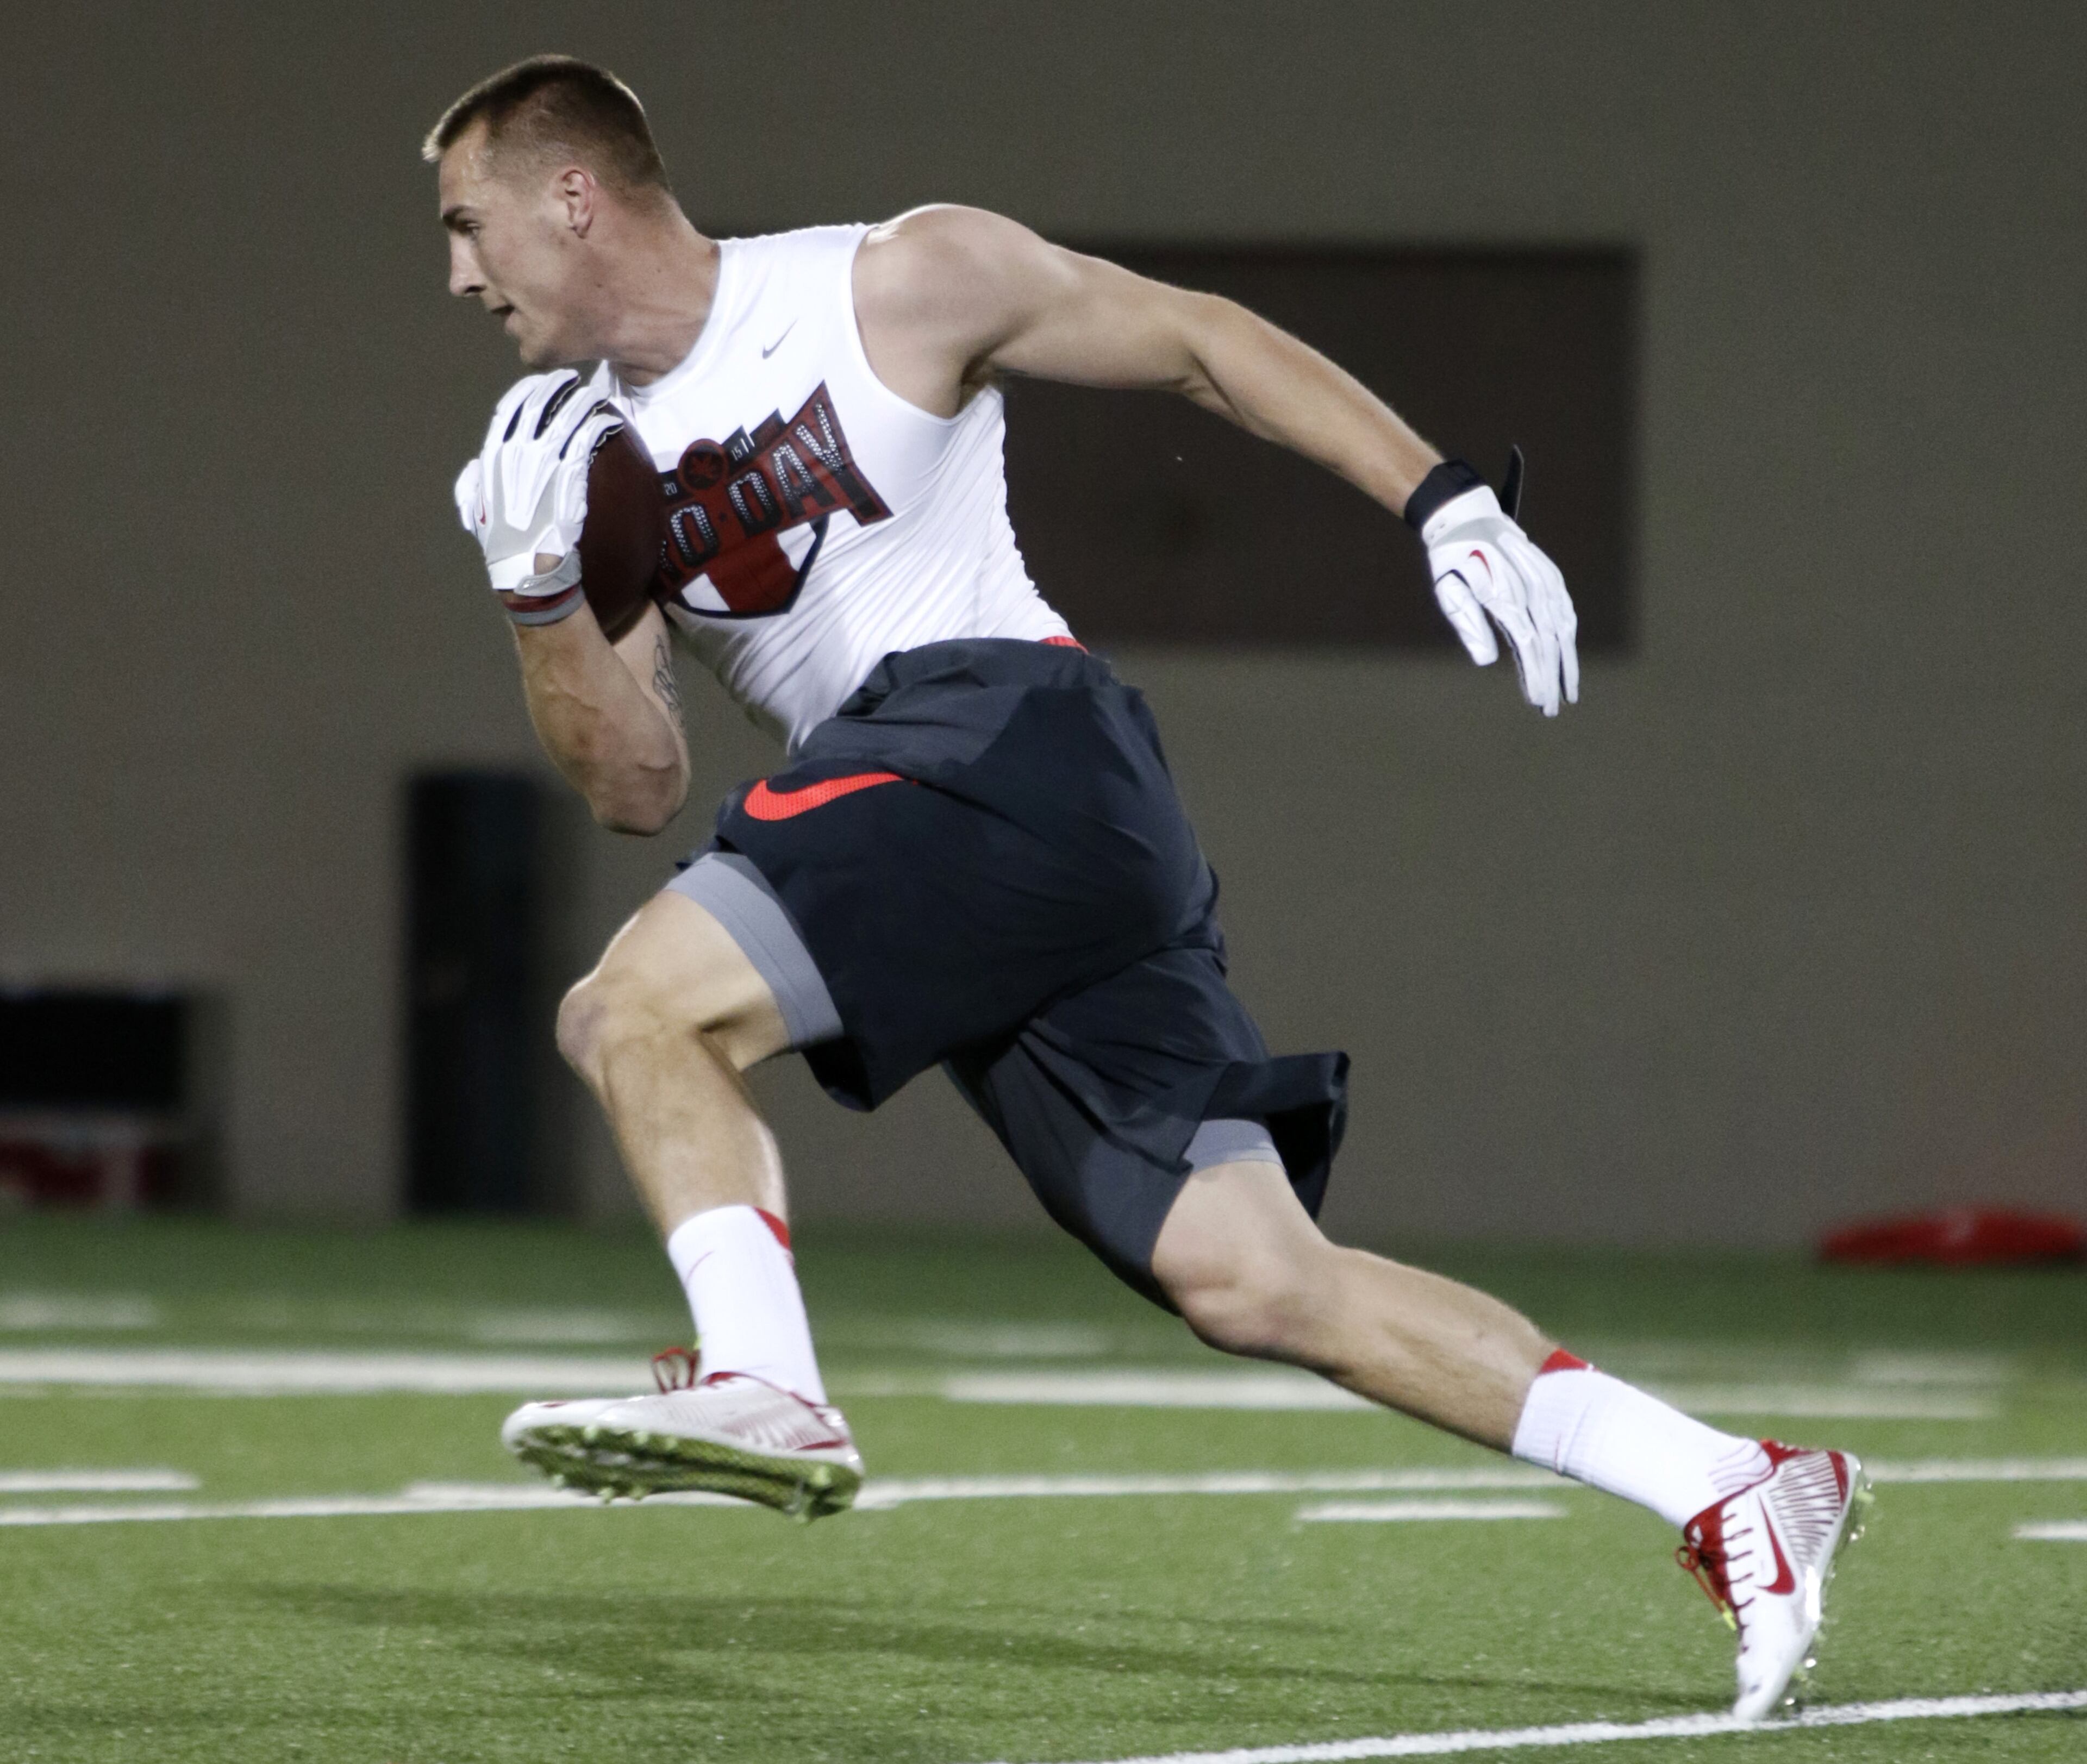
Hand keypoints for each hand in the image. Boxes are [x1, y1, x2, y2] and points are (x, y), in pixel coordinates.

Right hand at [454, 372, 625, 623]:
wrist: (528, 569)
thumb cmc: (505, 546)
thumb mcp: (480, 513)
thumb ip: (475, 487)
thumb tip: (473, 471)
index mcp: (493, 458)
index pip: (507, 412)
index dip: (525, 394)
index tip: (538, 385)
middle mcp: (517, 453)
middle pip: (538, 406)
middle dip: (556, 388)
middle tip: (571, 381)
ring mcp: (544, 462)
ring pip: (566, 418)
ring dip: (582, 402)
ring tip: (595, 394)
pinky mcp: (570, 475)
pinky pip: (587, 441)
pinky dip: (600, 427)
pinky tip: (611, 422)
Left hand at [1412, 455, 1579, 716]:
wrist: (1465, 514)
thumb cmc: (1451, 558)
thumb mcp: (1448, 590)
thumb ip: (1468, 624)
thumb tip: (1487, 662)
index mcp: (1504, 593)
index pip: (1529, 643)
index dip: (1536, 674)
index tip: (1538, 701)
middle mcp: (1529, 586)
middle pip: (1550, 639)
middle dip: (1553, 676)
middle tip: (1553, 709)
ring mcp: (1543, 579)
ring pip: (1563, 626)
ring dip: (1566, 660)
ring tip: (1568, 691)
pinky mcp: (1549, 574)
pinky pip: (1564, 608)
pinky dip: (1569, 634)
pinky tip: (1568, 656)